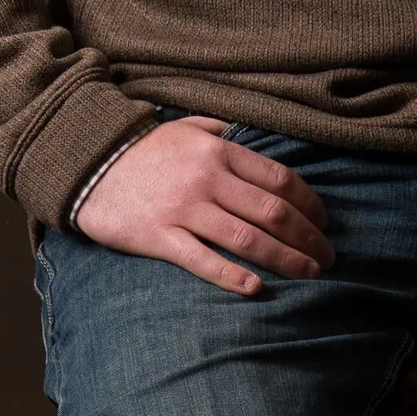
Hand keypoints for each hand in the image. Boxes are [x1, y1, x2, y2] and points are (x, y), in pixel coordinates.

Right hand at [73, 116, 332, 295]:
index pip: (279, 180)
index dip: (310, 204)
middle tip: (328, 257)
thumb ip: (223, 131)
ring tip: (309, 274)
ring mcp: (184, 210)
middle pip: (272, 212)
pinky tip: (256, 288)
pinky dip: (232, 275)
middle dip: (308, 237)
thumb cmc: (143, 149)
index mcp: (219, 151)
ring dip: (286, 259)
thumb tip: (256, 139)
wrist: (88, 164)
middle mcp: (207, 180)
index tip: (325, 222)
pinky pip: (202, 259)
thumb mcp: (186, 127)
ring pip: (247, 239)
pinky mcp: (160, 237)